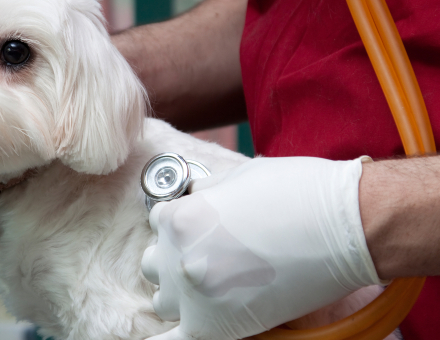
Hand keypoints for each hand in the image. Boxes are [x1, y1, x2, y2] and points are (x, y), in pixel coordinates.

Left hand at [141, 156, 382, 339]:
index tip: (203, 225)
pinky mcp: (216, 328)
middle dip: (176, 255)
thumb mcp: (238, 177)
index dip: (182, 220)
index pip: (159, 222)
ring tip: (211, 283)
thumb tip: (193, 197)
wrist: (345, 227)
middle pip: (156, 262)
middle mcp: (179, 259)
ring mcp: (195, 297)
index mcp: (181, 219)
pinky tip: (170, 335)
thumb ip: (204, 193)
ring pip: (163, 300)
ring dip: (179, 291)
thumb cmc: (297, 193)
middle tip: (209, 252)